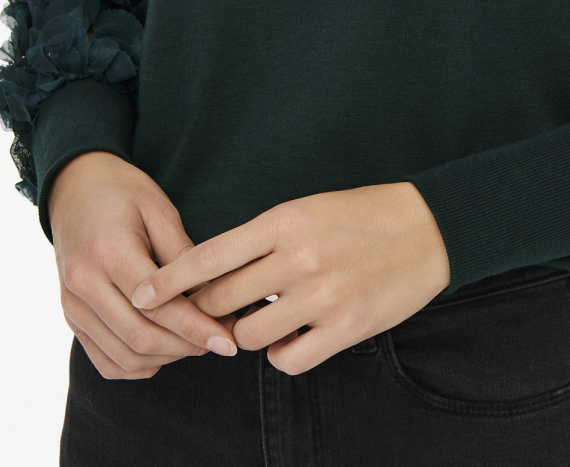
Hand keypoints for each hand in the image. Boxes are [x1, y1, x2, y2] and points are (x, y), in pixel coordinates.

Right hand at [49, 151, 239, 380]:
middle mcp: (83, 285)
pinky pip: (106, 360)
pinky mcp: (71, 318)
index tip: (229, 339)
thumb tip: (215, 294)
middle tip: (222, 342)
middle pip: (140, 337)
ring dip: (166, 357)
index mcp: (107, 252)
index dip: (196, 327)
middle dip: (186, 347)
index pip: (157, 305)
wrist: (74, 187)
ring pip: (124, 356)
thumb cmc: (123, 192)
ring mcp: (72, 306)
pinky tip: (165, 350)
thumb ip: (183, 254)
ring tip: (198, 344)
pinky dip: (138, 365)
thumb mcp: (159, 209)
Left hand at [130, 181, 450, 374]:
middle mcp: (297, 260)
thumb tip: (216, 275)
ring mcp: (321, 297)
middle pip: (221, 301)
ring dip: (247, 332)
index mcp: (284, 222)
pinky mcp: (345, 329)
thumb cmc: (362, 215)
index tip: (141, 294)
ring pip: (248, 335)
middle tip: (217, 310)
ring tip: (265, 319)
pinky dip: (282, 354)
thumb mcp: (307, 210)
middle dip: (209, 310)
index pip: (209, 256)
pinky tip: (292, 338)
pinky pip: (287, 360)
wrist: (428, 228)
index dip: (169, 280)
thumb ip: (263, 240)